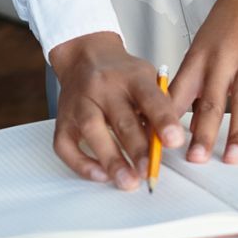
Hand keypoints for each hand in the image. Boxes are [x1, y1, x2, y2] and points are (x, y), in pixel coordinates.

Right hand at [47, 32, 184, 189]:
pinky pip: (66, 145)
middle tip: (149, 171)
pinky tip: (100, 175)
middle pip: (121, 118)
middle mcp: (103, 87)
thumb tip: (168, 142)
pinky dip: (81, 164)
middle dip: (137, 149)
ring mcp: (80, 102)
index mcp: (131, 76)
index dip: (163, 120)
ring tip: (127, 181)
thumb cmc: (122, 75)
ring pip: (92, 130)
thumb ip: (158, 107)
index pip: (150, 97)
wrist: (85, 56)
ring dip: (111, 159)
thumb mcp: (147, 79)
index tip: (174, 141)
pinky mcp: (63, 119)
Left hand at [168, 0, 237, 164]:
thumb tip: (183, 116)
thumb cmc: (230, 17)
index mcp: (199, 55)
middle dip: (201, 133)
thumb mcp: (203, 42)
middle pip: (210, 101)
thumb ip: (195, 78)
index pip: (179, 91)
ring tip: (231, 160)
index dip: (169, 118)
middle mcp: (223, 59)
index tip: (161, 143)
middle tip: (194, 159)